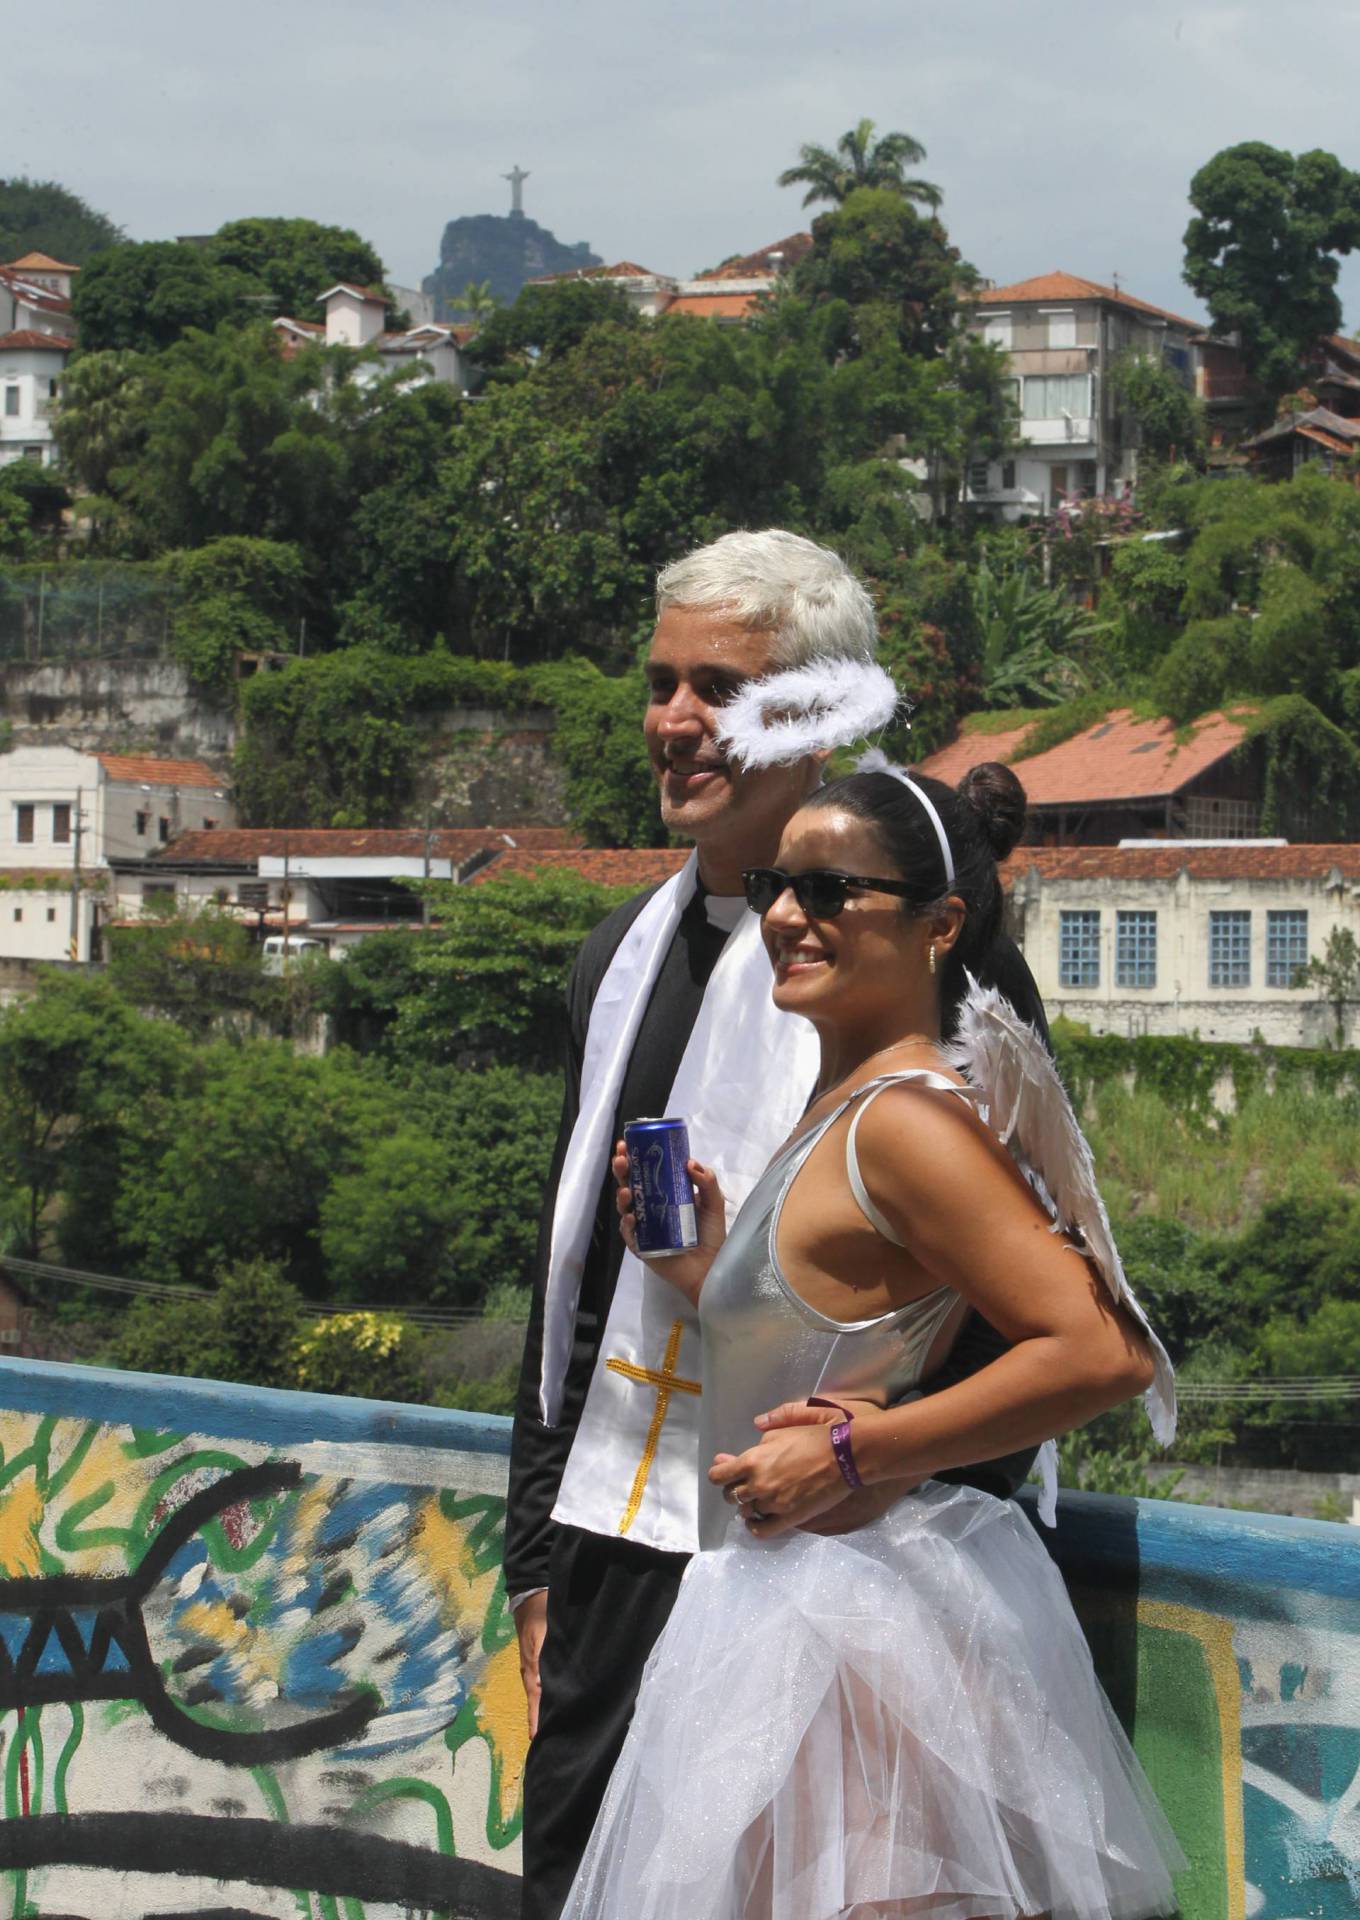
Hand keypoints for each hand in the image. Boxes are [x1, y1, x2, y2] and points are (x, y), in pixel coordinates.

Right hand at [513, 1590, 547, 1739]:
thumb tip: (547, 1685)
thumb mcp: (544, 1636)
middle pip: (537, 1704)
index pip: (535, 1703)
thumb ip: (544, 1660)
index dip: (537, 1722)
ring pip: (541, 1696)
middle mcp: (532, 1674)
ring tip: (557, 1730)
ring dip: (546, 1711)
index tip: (537, 1742)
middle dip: (542, 1722)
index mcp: (531, 1671)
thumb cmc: (540, 1616)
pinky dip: (549, 1698)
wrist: (532, 1596)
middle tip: (552, 1743)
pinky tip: (558, 1704)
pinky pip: (544, 1686)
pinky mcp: (541, 1662)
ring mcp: (535, 1669)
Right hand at [612, 1141, 725, 1307]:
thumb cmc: (711, 1236)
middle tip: (622, 1159)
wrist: (711, 1269)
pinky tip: (631, 1217)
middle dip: (623, 1169)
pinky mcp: (642, 1246)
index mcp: (666, 1194)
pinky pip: (629, 1234)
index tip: (630, 1143)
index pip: (647, 1171)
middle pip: (631, 1184)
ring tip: (627, 1190)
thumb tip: (689, 1162)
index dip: (636, 1157)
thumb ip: (707, 1182)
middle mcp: (651, 1207)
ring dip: (622, 1195)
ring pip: (626, 1207)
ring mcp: (645, 1227)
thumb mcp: (714, 1204)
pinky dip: (628, 1224)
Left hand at [710, 1400, 906, 1538]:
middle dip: (734, 1489)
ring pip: (746, 1512)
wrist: (845, 1457)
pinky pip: (761, 1530)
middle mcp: (758, 1484)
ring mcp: (772, 1504)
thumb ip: (768, 1426)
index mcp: (753, 1459)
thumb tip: (755, 1425)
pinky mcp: (788, 1518)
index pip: (719, 1475)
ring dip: (747, 1506)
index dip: (720, 1474)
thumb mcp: (788, 1424)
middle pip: (730, 1495)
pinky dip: (755, 1526)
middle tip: (745, 1485)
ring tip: (756, 1500)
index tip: (725, 1473)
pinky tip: (758, 1520)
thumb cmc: (817, 1436)